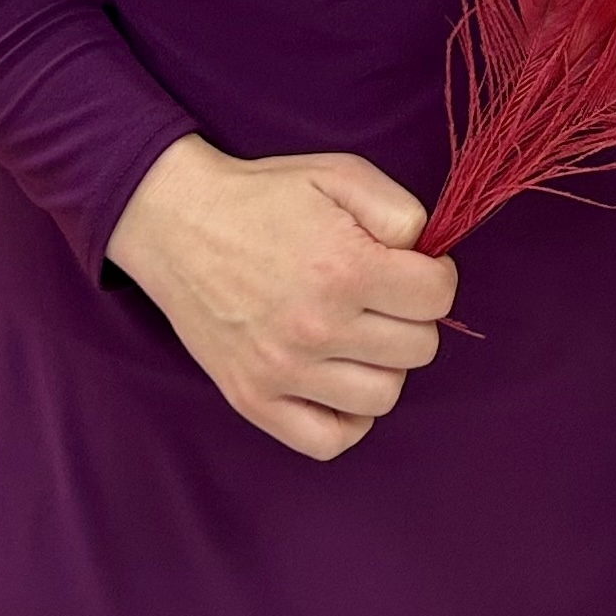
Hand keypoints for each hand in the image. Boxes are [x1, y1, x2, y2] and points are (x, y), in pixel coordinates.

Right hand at [107, 135, 457, 460]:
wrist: (178, 224)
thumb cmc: (264, 198)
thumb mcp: (339, 174)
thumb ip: (400, 209)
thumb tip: (429, 254)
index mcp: (344, 268)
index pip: (437, 296)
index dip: (435, 276)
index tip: (412, 268)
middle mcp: (316, 326)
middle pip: (419, 348)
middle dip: (412, 317)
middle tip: (382, 298)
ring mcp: (283, 371)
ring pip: (384, 396)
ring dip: (383, 365)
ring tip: (358, 335)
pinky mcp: (253, 399)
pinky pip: (329, 440)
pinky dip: (347, 418)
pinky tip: (339, 379)